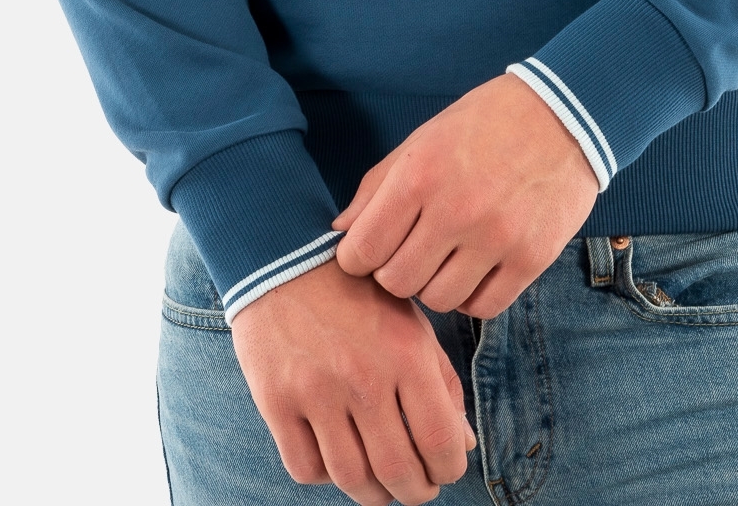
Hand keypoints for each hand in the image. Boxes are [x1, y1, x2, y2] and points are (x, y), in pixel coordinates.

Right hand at [230, 258, 475, 504]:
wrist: (284, 255)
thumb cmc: (358, 292)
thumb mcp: (411, 321)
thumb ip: (441, 381)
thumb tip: (462, 445)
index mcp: (406, 353)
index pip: (440, 441)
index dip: (449, 470)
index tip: (444, 470)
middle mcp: (363, 377)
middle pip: (397, 471)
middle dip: (414, 492)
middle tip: (416, 489)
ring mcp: (316, 391)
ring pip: (351, 478)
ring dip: (372, 493)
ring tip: (380, 485)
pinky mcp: (276, 400)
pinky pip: (305, 467)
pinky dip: (323, 475)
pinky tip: (335, 457)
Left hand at [332, 74, 598, 318]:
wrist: (564, 115)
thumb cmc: (484, 124)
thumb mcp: (423, 139)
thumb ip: (377, 187)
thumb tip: (340, 231)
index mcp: (420, 174)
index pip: (362, 250)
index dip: (358, 258)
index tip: (370, 251)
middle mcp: (455, 209)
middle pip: (397, 282)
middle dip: (394, 273)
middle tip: (410, 253)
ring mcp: (496, 237)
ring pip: (438, 301)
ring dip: (434, 286)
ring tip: (446, 258)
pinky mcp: (531, 258)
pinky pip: (483, 307)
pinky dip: (472, 296)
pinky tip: (475, 268)